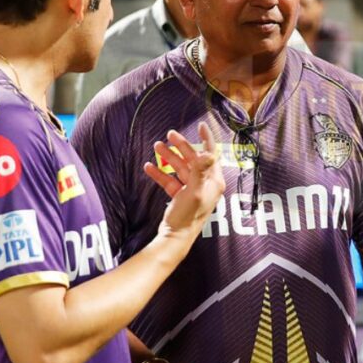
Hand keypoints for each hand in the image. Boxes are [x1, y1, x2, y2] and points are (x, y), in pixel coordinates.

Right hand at [144, 122, 224, 243]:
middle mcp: (205, 184)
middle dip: (181, 146)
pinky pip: (170, 180)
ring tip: (156, 146)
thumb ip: (200, 172)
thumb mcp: (194, 192)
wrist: (175, 237)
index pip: (212, 155)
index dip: (206, 138)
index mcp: (214, 182)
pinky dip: (160, 173)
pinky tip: (149, 166)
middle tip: (169, 134)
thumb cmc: (188, 217)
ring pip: (180, 167)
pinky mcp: (180, 195)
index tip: (200, 125)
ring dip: (168, 157)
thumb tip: (208, 153)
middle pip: (193, 158)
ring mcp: (192, 189)